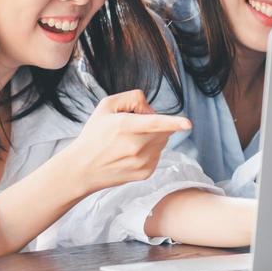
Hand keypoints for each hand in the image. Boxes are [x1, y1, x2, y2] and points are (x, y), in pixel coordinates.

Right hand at [63, 90, 191, 193]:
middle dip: (155, 124)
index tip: (188, 124)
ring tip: (129, 141)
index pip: (154, 123)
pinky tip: (131, 153)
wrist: (83, 169)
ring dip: (153, 137)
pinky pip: (158, 154)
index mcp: (125, 126)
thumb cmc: (94, 134)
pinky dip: (150, 150)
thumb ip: (132, 98)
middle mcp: (135, 146)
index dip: (173, 122)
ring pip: (163, 141)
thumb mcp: (106, 106)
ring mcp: (142, 162)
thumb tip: (152, 110)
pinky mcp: (146, 172)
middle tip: (133, 126)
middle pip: (164, 129)